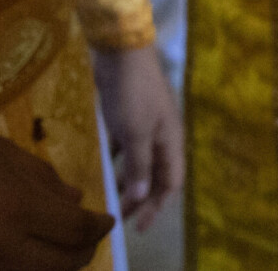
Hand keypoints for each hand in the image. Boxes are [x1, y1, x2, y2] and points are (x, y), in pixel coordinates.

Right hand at [0, 126, 111, 270]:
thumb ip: (42, 177)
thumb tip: (76, 201)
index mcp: (18, 207)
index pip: (76, 230)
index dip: (99, 227)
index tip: (106, 219)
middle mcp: (4, 248)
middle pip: (64, 265)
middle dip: (84, 252)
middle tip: (89, 239)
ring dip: (57, 269)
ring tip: (61, 253)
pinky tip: (27, 262)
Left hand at [93, 44, 181, 224]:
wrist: (121, 51)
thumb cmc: (132, 94)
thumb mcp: (135, 134)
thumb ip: (138, 166)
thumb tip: (139, 197)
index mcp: (171, 141)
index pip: (171, 183)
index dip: (156, 207)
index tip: (138, 226)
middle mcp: (163, 135)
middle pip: (156, 175)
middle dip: (141, 198)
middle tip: (119, 217)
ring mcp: (147, 124)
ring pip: (141, 161)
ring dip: (129, 180)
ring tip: (111, 196)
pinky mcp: (130, 115)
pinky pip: (128, 145)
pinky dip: (119, 160)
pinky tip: (105, 166)